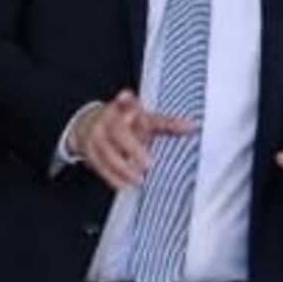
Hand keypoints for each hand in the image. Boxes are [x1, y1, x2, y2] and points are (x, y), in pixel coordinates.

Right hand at [69, 90, 196, 192]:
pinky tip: (124, 185)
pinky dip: (112, 177)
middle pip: (118, 131)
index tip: (125, 96)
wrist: (91, 124)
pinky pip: (99, 165)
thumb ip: (169, 124)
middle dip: (133, 148)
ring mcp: (97, 134)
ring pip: (107, 151)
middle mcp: (109, 118)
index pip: (126, 102)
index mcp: (126, 108)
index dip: (125, 100)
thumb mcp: (146, 120)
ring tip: (139, 180)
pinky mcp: (89, 149)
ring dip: (123, 167)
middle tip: (149, 164)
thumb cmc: (127, 124)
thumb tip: (193, 126)